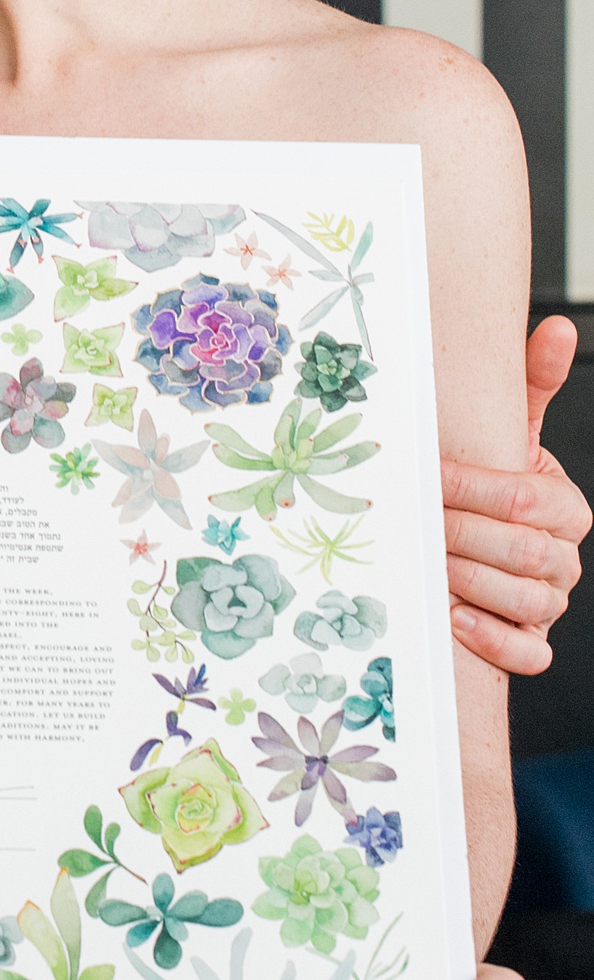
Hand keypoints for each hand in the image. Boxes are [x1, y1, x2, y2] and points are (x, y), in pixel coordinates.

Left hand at [441, 316, 589, 674]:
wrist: (485, 541)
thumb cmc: (492, 484)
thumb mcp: (512, 433)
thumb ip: (532, 384)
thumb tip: (559, 327)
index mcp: (565, 506)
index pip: (524, 498)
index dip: (473, 488)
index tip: (428, 477)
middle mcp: (563, 556)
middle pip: (521, 550)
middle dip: (462, 535)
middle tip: (414, 524)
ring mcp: (550, 602)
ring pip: (526, 602)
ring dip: (471, 585)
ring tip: (428, 569)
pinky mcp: (531, 642)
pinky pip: (528, 652)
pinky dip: (493, 639)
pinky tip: (454, 620)